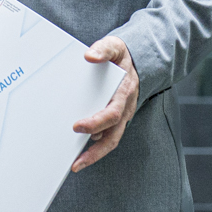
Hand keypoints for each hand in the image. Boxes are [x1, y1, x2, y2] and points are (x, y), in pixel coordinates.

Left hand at [73, 36, 140, 171]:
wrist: (137, 60)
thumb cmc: (121, 56)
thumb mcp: (114, 46)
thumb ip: (103, 49)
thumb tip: (90, 56)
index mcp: (124, 93)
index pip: (112, 113)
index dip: (96, 122)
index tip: (78, 126)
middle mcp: (124, 108)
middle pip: (112, 136)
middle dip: (95, 151)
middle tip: (76, 162)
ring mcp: (121, 116)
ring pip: (110, 141)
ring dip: (93, 154)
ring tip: (75, 164)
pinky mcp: (115, 120)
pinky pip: (106, 138)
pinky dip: (94, 148)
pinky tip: (78, 153)